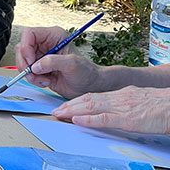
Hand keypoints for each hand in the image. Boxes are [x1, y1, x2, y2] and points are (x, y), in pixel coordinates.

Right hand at [15, 26, 98, 98]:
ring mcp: (40, 56)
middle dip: (25, 63)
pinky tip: (46, 82)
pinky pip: (26, 72)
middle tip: (34, 74)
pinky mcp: (38, 67)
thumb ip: (53, 62)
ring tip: (45, 80)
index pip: (29, 34)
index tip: (30, 61)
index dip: (26, 46)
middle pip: (22, 47)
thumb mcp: (72, 64)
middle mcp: (44, 43)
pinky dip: (33, 79)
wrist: (88, 87)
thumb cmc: (85, 72)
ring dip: (29, 73)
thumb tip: (35, 65)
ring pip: (22, 61)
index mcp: (52, 35)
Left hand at [52, 86, 169, 133]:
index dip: (77, 101)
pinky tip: (77, 121)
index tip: (64, 106)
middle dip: (69, 105)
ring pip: (92, 106)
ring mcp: (122, 107)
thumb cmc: (160, 106)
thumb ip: (123, 105)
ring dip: (73, 111)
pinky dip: (89, 119)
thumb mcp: (137, 102)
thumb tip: (111, 111)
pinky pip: (105, 118)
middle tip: (55, 111)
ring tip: (59, 114)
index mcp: (120, 95)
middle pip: (88, 99)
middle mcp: (117, 98)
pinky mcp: (128, 119)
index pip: (93, 96)